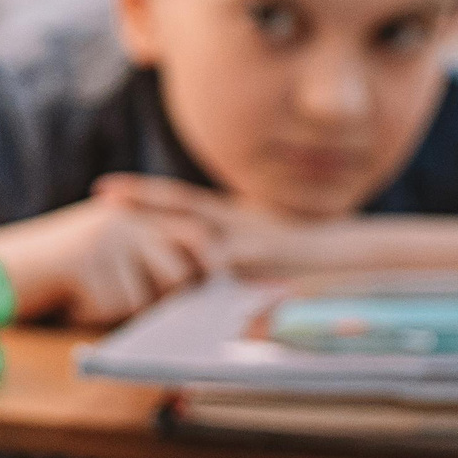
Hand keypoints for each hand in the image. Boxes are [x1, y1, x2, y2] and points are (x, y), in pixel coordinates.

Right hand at [0, 194, 217, 326]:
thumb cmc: (41, 271)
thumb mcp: (95, 251)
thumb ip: (137, 259)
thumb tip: (185, 292)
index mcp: (127, 214)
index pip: (193, 237)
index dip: (208, 266)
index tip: (210, 290)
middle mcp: (122, 221)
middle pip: (174, 276)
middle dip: (156, 303)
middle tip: (112, 303)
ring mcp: (104, 240)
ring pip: (142, 300)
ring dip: (112, 312)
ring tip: (77, 296)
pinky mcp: (87, 262)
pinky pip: (109, 310)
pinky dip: (87, 316)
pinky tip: (62, 300)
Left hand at [91, 173, 352, 275]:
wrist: (355, 255)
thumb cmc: (305, 256)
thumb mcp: (262, 245)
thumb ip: (229, 249)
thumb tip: (201, 264)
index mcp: (230, 217)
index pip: (179, 200)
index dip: (143, 193)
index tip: (106, 188)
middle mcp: (235, 221)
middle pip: (179, 206)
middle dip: (141, 200)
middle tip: (103, 192)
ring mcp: (249, 236)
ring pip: (197, 231)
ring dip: (165, 230)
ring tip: (132, 224)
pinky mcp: (265, 255)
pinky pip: (228, 261)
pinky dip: (204, 266)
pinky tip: (184, 268)